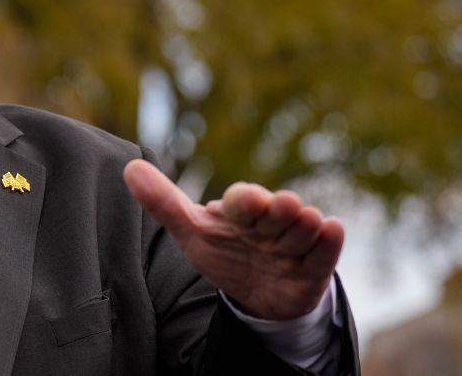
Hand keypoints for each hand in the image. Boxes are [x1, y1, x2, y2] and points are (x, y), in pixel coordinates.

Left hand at [123, 159, 343, 320]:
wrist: (255, 294)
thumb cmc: (223, 252)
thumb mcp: (191, 231)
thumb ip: (163, 203)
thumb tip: (129, 168)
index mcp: (239, 212)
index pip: (242, 201)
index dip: (246, 201)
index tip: (250, 200)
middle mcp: (269, 223)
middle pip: (277, 213)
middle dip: (279, 210)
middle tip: (284, 206)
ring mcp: (293, 245)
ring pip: (301, 232)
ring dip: (302, 227)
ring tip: (307, 220)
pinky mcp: (312, 270)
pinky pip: (324, 256)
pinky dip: (328, 244)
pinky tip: (333, 228)